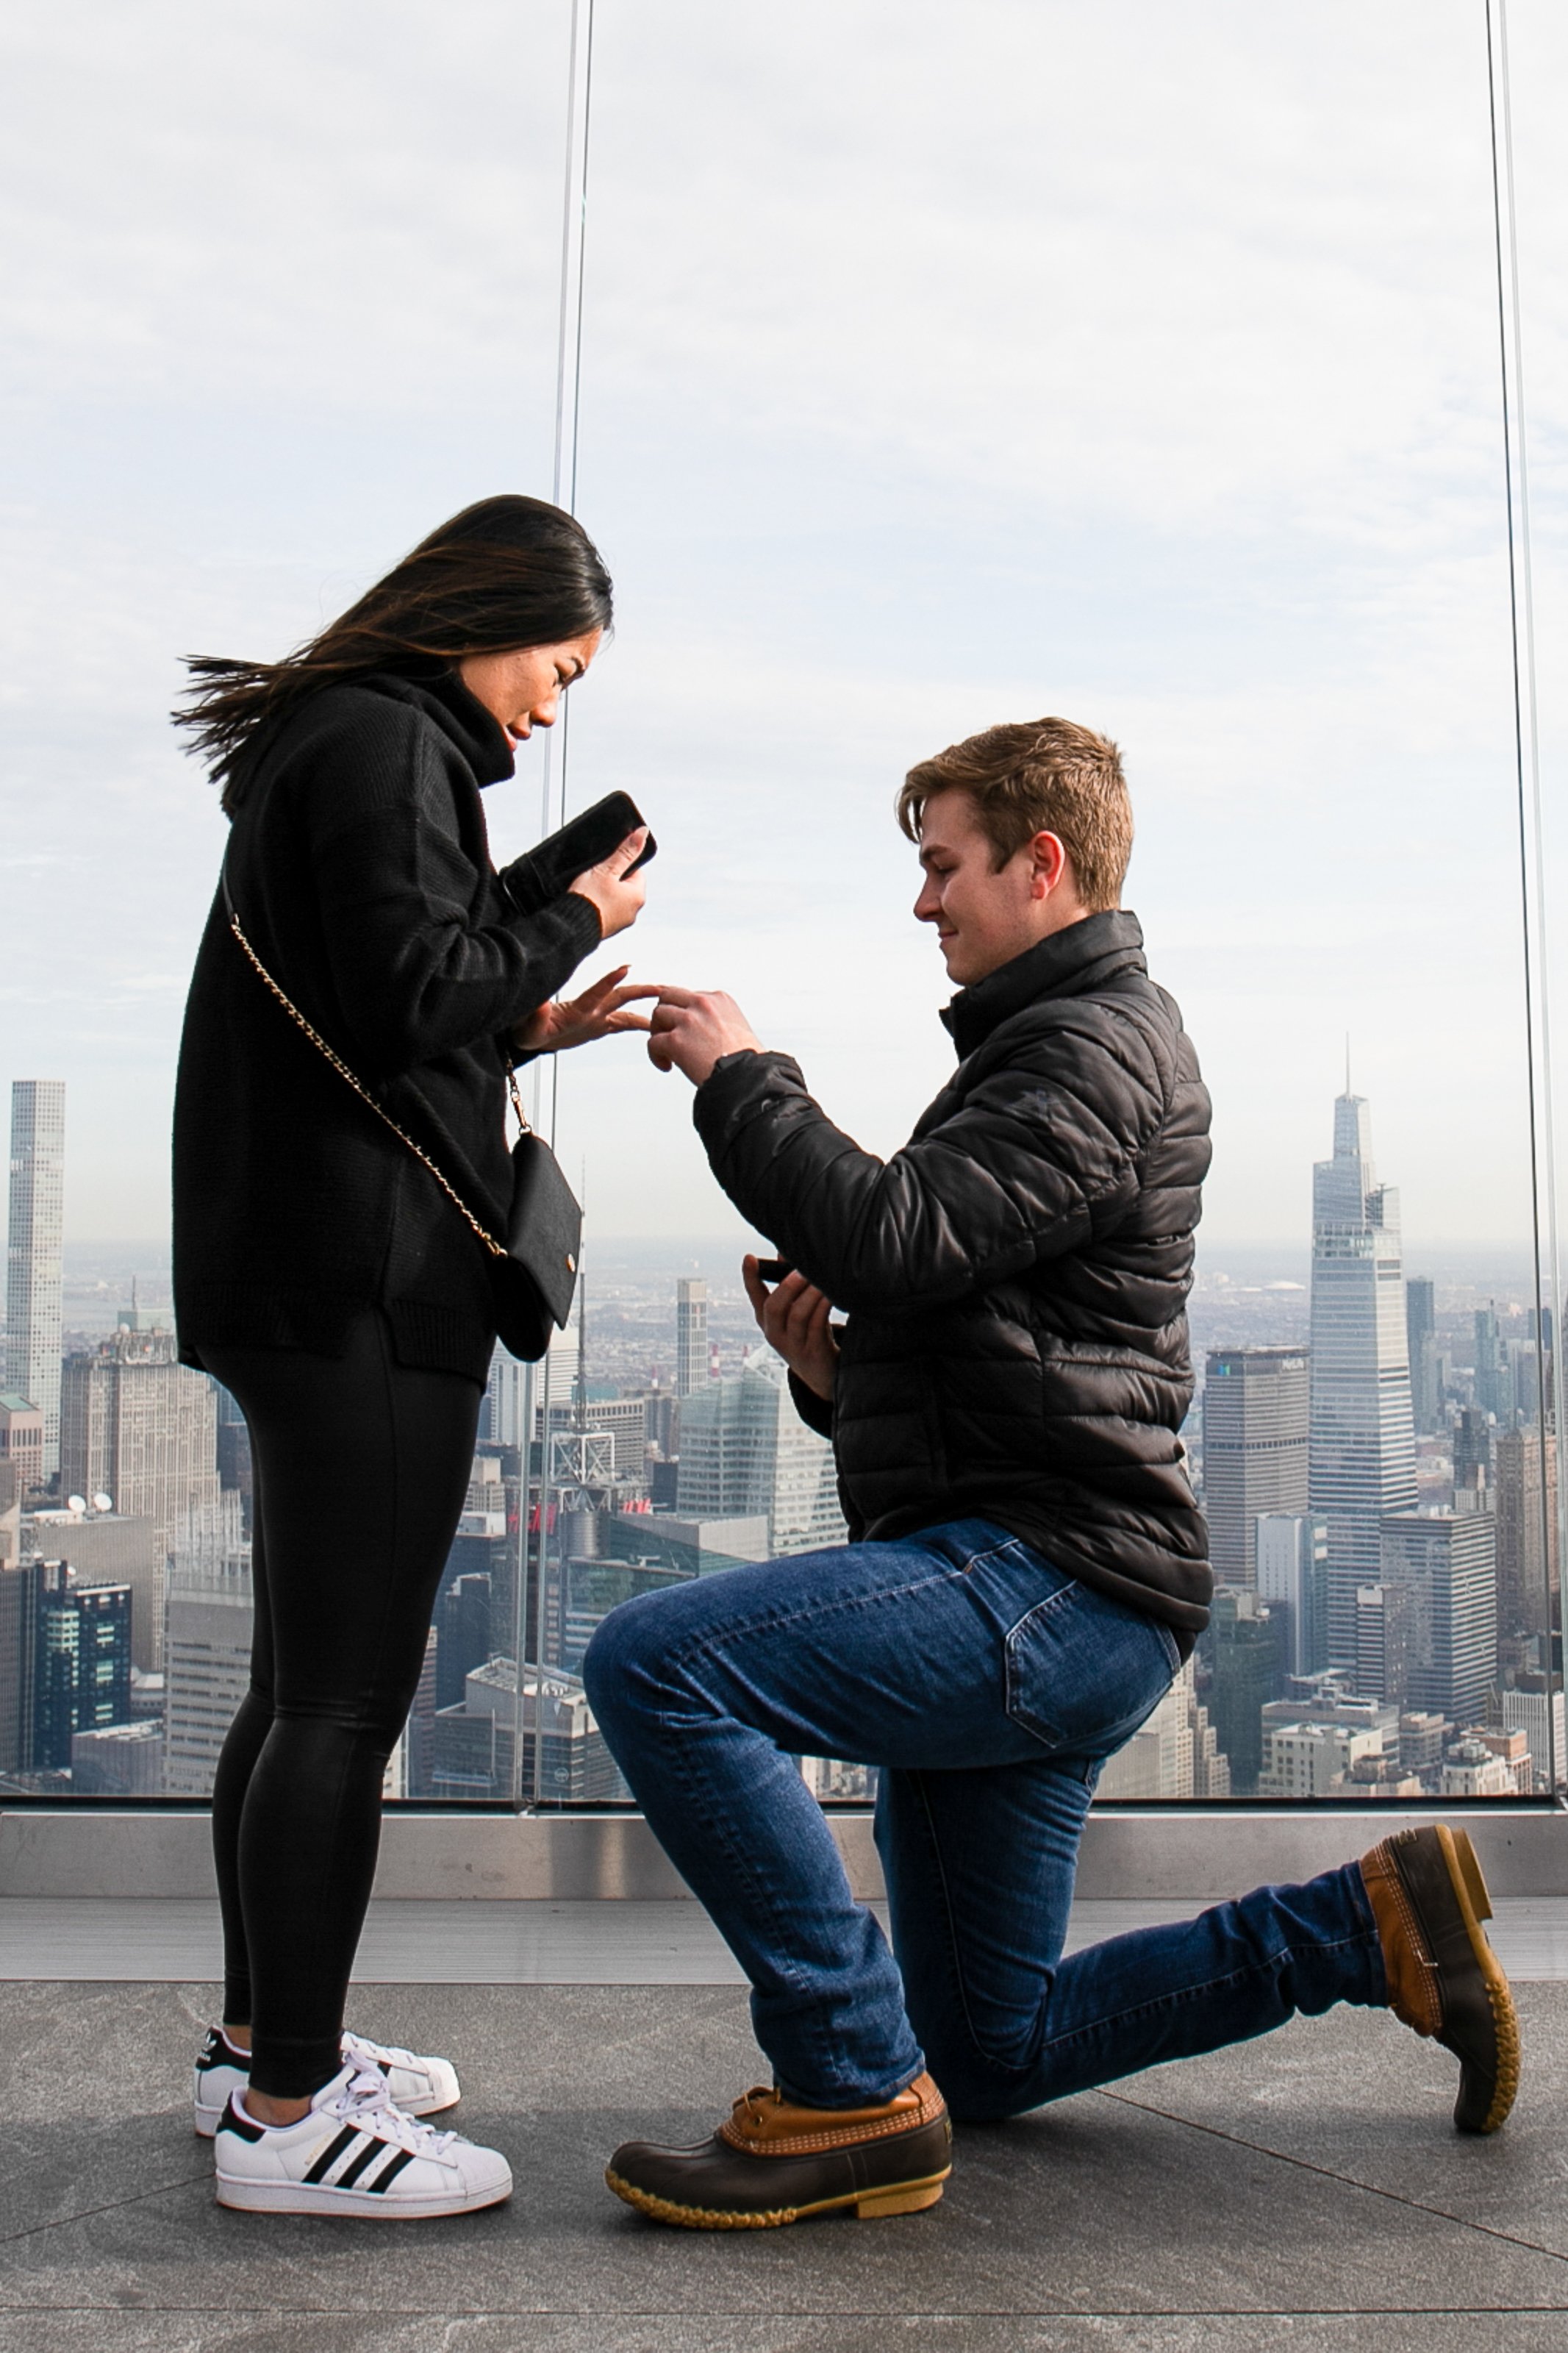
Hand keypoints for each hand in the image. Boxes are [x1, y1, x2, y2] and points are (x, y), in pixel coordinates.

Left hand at [513, 967, 657, 1054]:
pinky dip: (638, 1024)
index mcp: (576, 1011)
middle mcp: (590, 1012)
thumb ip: (536, 1015)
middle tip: (659, 988)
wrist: (529, 1035)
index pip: (596, 994)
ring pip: (624, 1008)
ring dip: (643, 1005)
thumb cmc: (526, 1028)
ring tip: (664, 1003)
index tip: (625, 969)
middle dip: (639, 992)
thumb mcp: (528, 1028)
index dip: (609, 981)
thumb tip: (541, 1003)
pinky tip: (652, 1026)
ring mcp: (595, 1018)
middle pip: (619, 997)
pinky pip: (622, 1025)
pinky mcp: (596, 1028)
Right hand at [569, 827, 648, 940]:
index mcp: (638, 897)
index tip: (606, 864)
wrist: (570, 927)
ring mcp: (619, 922)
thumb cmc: (589, 901)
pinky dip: (596, 905)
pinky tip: (586, 901)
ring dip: (602, 892)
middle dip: (610, 879)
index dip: (619, 864)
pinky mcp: (606, 928)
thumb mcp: (606, 869)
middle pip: (624, 884)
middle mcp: (632, 912)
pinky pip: (603, 910)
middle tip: (595, 877)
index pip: (636, 871)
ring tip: (589, 889)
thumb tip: (642, 834)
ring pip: (613, 898)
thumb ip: (625, 852)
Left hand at [647, 986, 761, 1085]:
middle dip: (665, 1014)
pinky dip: (655, 1055)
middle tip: (668, 1033)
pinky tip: (666, 1065)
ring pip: (658, 1014)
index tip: (685, 1028)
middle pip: (668, 996)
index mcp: (720, 999)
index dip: (683, 1012)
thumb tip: (701, 1030)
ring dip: (658, 1032)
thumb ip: (716, 1020)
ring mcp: (688, 1021)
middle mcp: (703, 1004)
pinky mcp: (676, 1041)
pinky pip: (653, 1042)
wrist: (747, 1078)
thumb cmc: (746, 1061)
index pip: (690, 995)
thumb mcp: (737, 1027)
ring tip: (666, 1050)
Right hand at [743, 1256, 837, 1401]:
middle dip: (788, 1285)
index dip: (750, 1277)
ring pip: (797, 1316)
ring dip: (810, 1293)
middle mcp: (775, 1333)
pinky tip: (832, 1294)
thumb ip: (791, 1281)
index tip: (748, 1258)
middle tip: (803, 1269)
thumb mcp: (797, 1309)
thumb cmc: (810, 1332)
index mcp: (767, 1320)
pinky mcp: (813, 1353)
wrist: (822, 1373)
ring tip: (823, 1277)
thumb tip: (786, 1250)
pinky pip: (817, 1326)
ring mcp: (793, 1346)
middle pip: (773, 1308)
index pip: (755, 1297)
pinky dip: (823, 1307)